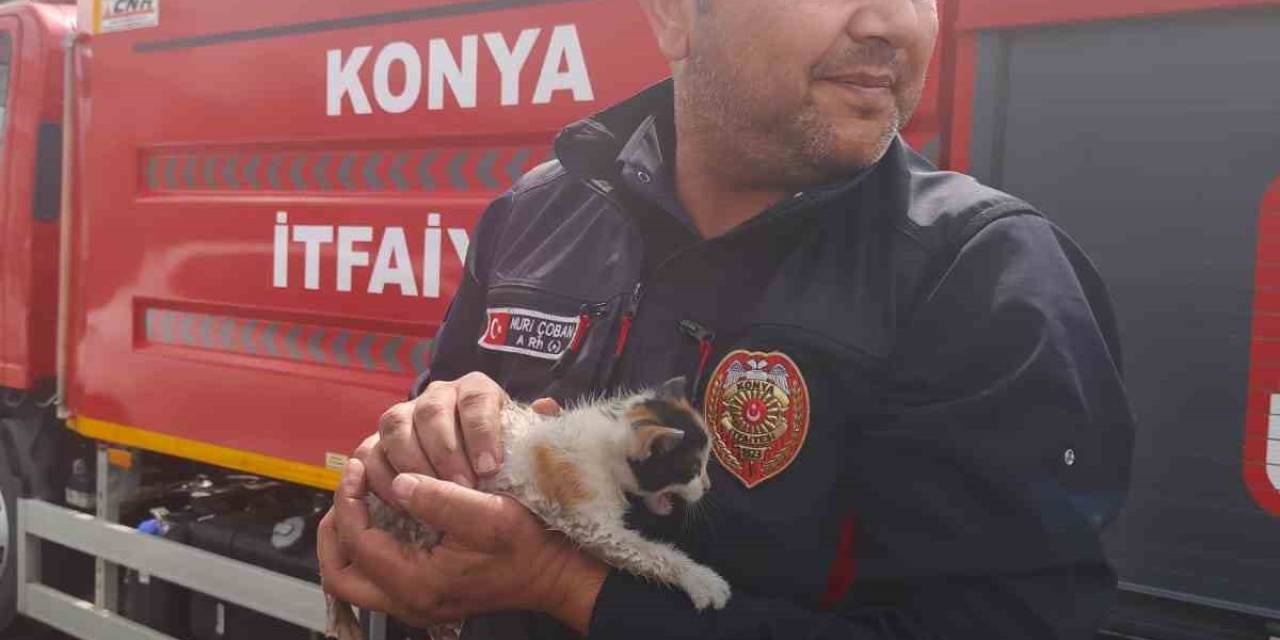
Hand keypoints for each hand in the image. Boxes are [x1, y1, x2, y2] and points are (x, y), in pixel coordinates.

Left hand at [318, 459, 607, 632]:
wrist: (554, 574)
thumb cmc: (527, 544)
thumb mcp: (490, 513)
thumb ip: (440, 499)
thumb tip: (397, 483)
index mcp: (420, 584)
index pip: (359, 543)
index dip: (351, 502)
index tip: (359, 468)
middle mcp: (411, 602)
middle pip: (341, 575)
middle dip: (335, 529)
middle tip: (347, 490)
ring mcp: (416, 604)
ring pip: (354, 580)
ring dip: (348, 539)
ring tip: (359, 501)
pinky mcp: (423, 597)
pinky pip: (374, 578)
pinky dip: (368, 547)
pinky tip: (382, 517)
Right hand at [356, 372, 560, 501]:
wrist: (473, 476)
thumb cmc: (504, 462)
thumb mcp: (526, 447)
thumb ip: (538, 431)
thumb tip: (547, 408)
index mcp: (475, 390)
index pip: (476, 398)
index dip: (481, 431)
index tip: (490, 467)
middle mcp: (437, 395)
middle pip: (432, 410)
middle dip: (446, 452)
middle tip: (462, 488)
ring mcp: (405, 415)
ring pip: (396, 425)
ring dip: (412, 462)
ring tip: (431, 497)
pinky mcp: (379, 441)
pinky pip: (369, 451)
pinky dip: (380, 476)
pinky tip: (401, 502)